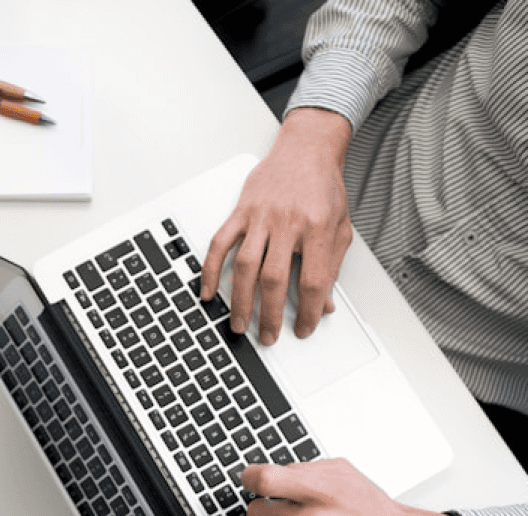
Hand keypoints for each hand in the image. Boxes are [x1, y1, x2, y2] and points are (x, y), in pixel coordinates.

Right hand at [200, 108, 353, 344]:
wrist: (306, 148)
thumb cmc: (323, 187)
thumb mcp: (339, 227)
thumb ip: (332, 266)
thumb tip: (326, 304)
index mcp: (317, 227)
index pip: (313, 280)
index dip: (310, 311)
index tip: (305, 328)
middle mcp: (287, 222)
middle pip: (274, 279)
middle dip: (270, 314)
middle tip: (268, 336)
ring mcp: (260, 216)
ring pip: (245, 266)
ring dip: (240, 300)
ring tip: (239, 323)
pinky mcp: (240, 211)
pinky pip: (219, 244)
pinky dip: (210, 270)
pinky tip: (208, 291)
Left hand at [242, 458, 456, 515]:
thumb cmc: (370, 509)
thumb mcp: (341, 473)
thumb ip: (302, 470)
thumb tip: (268, 475)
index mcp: (321, 491)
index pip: (263, 480)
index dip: (250, 479)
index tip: (251, 481)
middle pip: (255, 513)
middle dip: (264, 509)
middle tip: (279, 511)